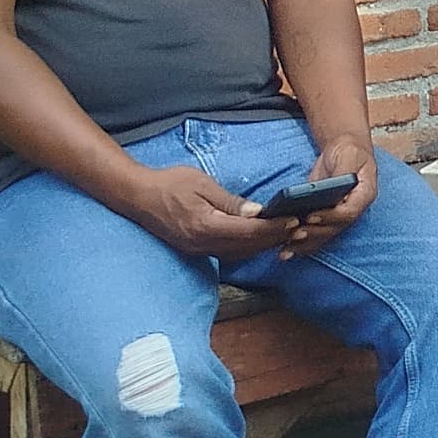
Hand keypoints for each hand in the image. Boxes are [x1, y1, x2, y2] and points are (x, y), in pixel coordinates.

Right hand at [115, 162, 287, 263]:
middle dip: (274, 238)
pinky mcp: (196, 249)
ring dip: (263, 245)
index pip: (248, 231)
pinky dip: (247, 247)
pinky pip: (228, 252)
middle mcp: (203, 243)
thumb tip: (257, 212)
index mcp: (206, 226)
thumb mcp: (202, 185)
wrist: (138, 196)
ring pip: (239, 253)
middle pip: (247, 246)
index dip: (273, 227)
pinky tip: (259, 239)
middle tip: (299, 229)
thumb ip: (230, 202)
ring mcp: (198, 249)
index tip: (293, 220)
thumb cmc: (170, 184)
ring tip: (285, 234)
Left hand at [272, 140, 377, 256]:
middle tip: (294, 235)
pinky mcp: (326, 217)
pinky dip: (301, 243)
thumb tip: (337, 183)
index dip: (331, 217)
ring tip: (285, 250)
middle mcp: (353, 209)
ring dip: (305, 245)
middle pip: (335, 229)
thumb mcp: (348, 154)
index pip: (350, 212)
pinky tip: (285, 249)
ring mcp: (339, 215)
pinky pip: (316, 234)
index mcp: (364, 195)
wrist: (345, 150)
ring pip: (324, 236)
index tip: (311, 217)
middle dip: (314, 234)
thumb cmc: (349, 150)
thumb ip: (343, 170)